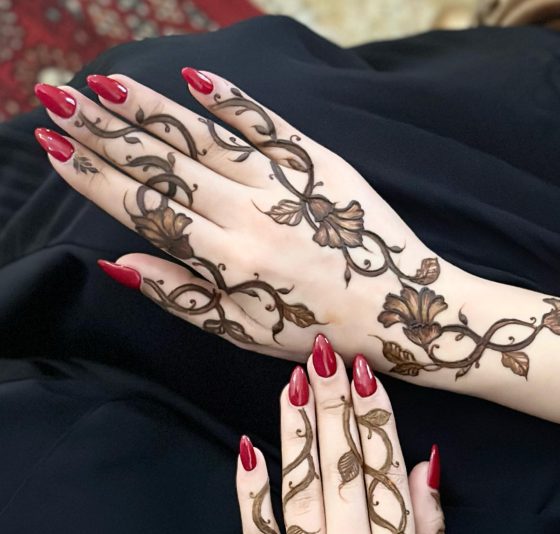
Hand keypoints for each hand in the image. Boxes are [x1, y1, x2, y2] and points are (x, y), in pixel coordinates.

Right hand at [35, 71, 559, 435]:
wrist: (407, 314)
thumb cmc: (320, 332)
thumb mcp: (246, 332)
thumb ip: (182, 296)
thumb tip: (118, 261)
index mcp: (229, 264)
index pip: (147, 211)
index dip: (96, 179)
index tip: (56, 149)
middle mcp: (251, 217)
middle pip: (164, 166)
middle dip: (104, 131)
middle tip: (56, 99)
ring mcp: (286, 185)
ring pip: (206, 137)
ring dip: (151, 108)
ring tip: (105, 83)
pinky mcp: (319, 164)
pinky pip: (266, 124)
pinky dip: (231, 99)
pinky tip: (194, 76)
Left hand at [236, 335, 443, 533]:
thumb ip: (430, 530)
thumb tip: (425, 461)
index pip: (387, 475)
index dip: (376, 421)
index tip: (365, 374)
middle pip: (342, 470)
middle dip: (333, 406)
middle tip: (324, 353)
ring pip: (300, 490)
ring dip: (296, 432)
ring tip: (293, 382)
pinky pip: (256, 533)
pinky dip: (250, 489)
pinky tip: (249, 446)